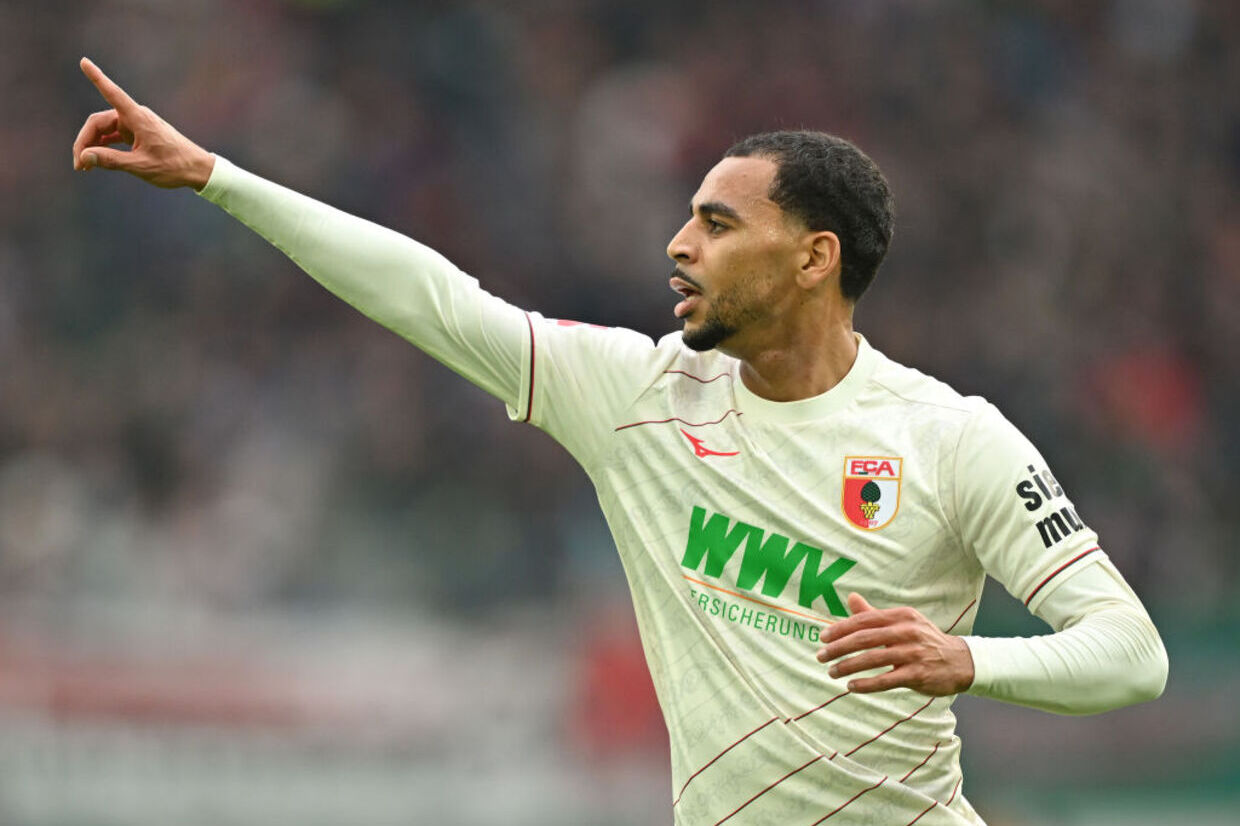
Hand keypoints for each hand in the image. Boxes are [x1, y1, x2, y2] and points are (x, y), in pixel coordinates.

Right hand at [72, 57, 214, 189]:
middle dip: (86, 141)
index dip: (97, 78)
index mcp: (138, 118)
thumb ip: (111, 160)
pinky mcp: (139, 134)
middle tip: (79, 165)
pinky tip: (97, 160)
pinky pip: (115, 136)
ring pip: (105, 130)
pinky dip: (105, 147)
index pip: (112, 93)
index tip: (84, 61)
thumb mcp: (140, 166)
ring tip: (86, 167)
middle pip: (99, 122)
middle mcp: (136, 117)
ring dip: (94, 146)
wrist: (199, 170)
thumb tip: (85, 156)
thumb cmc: (174, 166)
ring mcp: (137, 125)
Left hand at [815, 593, 974, 695]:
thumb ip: (874, 614)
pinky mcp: (918, 674)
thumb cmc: (924, 640)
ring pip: (873, 659)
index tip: (822, 637)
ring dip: (848, 666)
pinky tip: (851, 686)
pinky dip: (866, 684)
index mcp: (901, 616)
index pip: (864, 620)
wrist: (960, 661)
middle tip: (820, 656)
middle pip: (864, 638)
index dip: (840, 629)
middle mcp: (907, 631)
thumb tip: (851, 597)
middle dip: (838, 647)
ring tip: (832, 672)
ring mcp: (913, 653)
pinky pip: (886, 680)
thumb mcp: (903, 622)